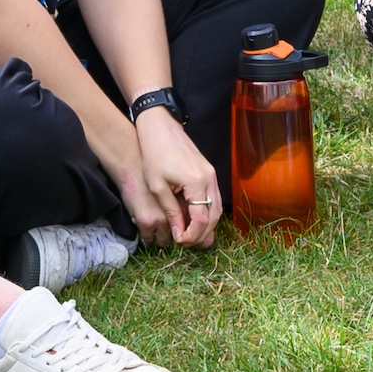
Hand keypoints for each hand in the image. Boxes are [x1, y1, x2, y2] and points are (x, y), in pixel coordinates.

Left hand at [121, 106, 219, 245]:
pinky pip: (215, 198)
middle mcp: (209, 178)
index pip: (202, 218)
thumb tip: (179, 234)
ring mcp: (212, 174)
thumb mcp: (158, 186)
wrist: (160, 128)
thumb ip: (171, 211)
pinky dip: (208, 212)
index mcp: (196, 182)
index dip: (192, 235)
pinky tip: (196, 220)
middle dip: (202, 233)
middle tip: (186, 243)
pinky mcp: (209, 172)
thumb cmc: (154, 154)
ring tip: (191, 236)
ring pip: (218, 208)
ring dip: (207, 225)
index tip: (180, 242)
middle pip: (214, 216)